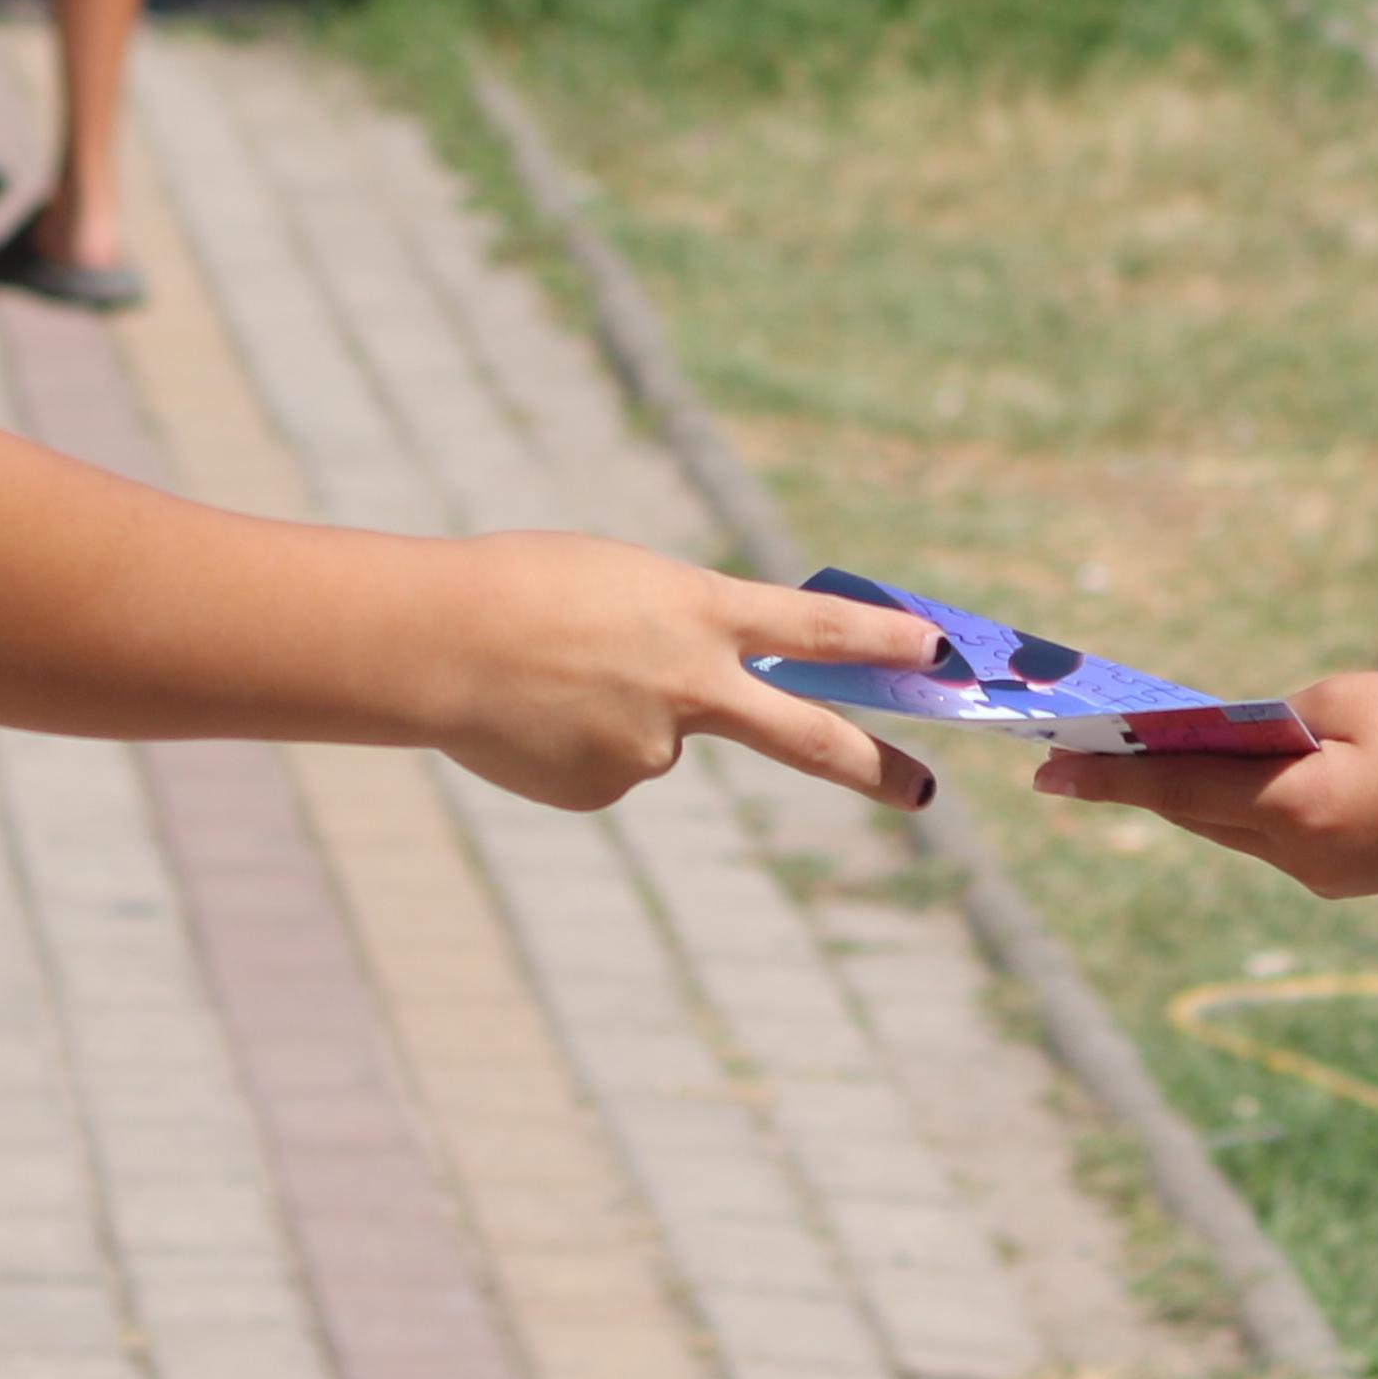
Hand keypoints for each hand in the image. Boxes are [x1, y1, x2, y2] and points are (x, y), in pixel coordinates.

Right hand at [425, 535, 951, 816]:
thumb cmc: (524, 587)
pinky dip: (577, 741)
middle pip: (806, 737)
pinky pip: (608, 764)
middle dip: (873, 767)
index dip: (881, 639)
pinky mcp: (605, 789)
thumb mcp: (626, 584)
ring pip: (659, 735)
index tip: (938, 651)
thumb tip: (701, 695)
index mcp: (699, 611)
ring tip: (548, 675)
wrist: (439, 642)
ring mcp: (653, 748)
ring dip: (615, 710)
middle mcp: (693, 687)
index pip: (814, 627)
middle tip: (927, 794)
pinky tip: (532, 714)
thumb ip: (681, 631)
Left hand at [1031, 668, 1377, 899]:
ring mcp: (1328, 877)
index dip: (1107, 777)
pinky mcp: (1354, 877)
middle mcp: (1300, 858)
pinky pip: (1280, 835)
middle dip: (1140, 781)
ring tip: (1141, 752)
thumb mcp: (1356, 702)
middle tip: (1076, 754)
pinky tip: (1235, 771)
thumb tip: (1237, 739)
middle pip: (1200, 813)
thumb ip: (1279, 720)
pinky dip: (1249, 803)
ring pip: (1238, 827)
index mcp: (1296, 810)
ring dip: (1196, 791)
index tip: (1043, 772)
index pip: (1176, 788)